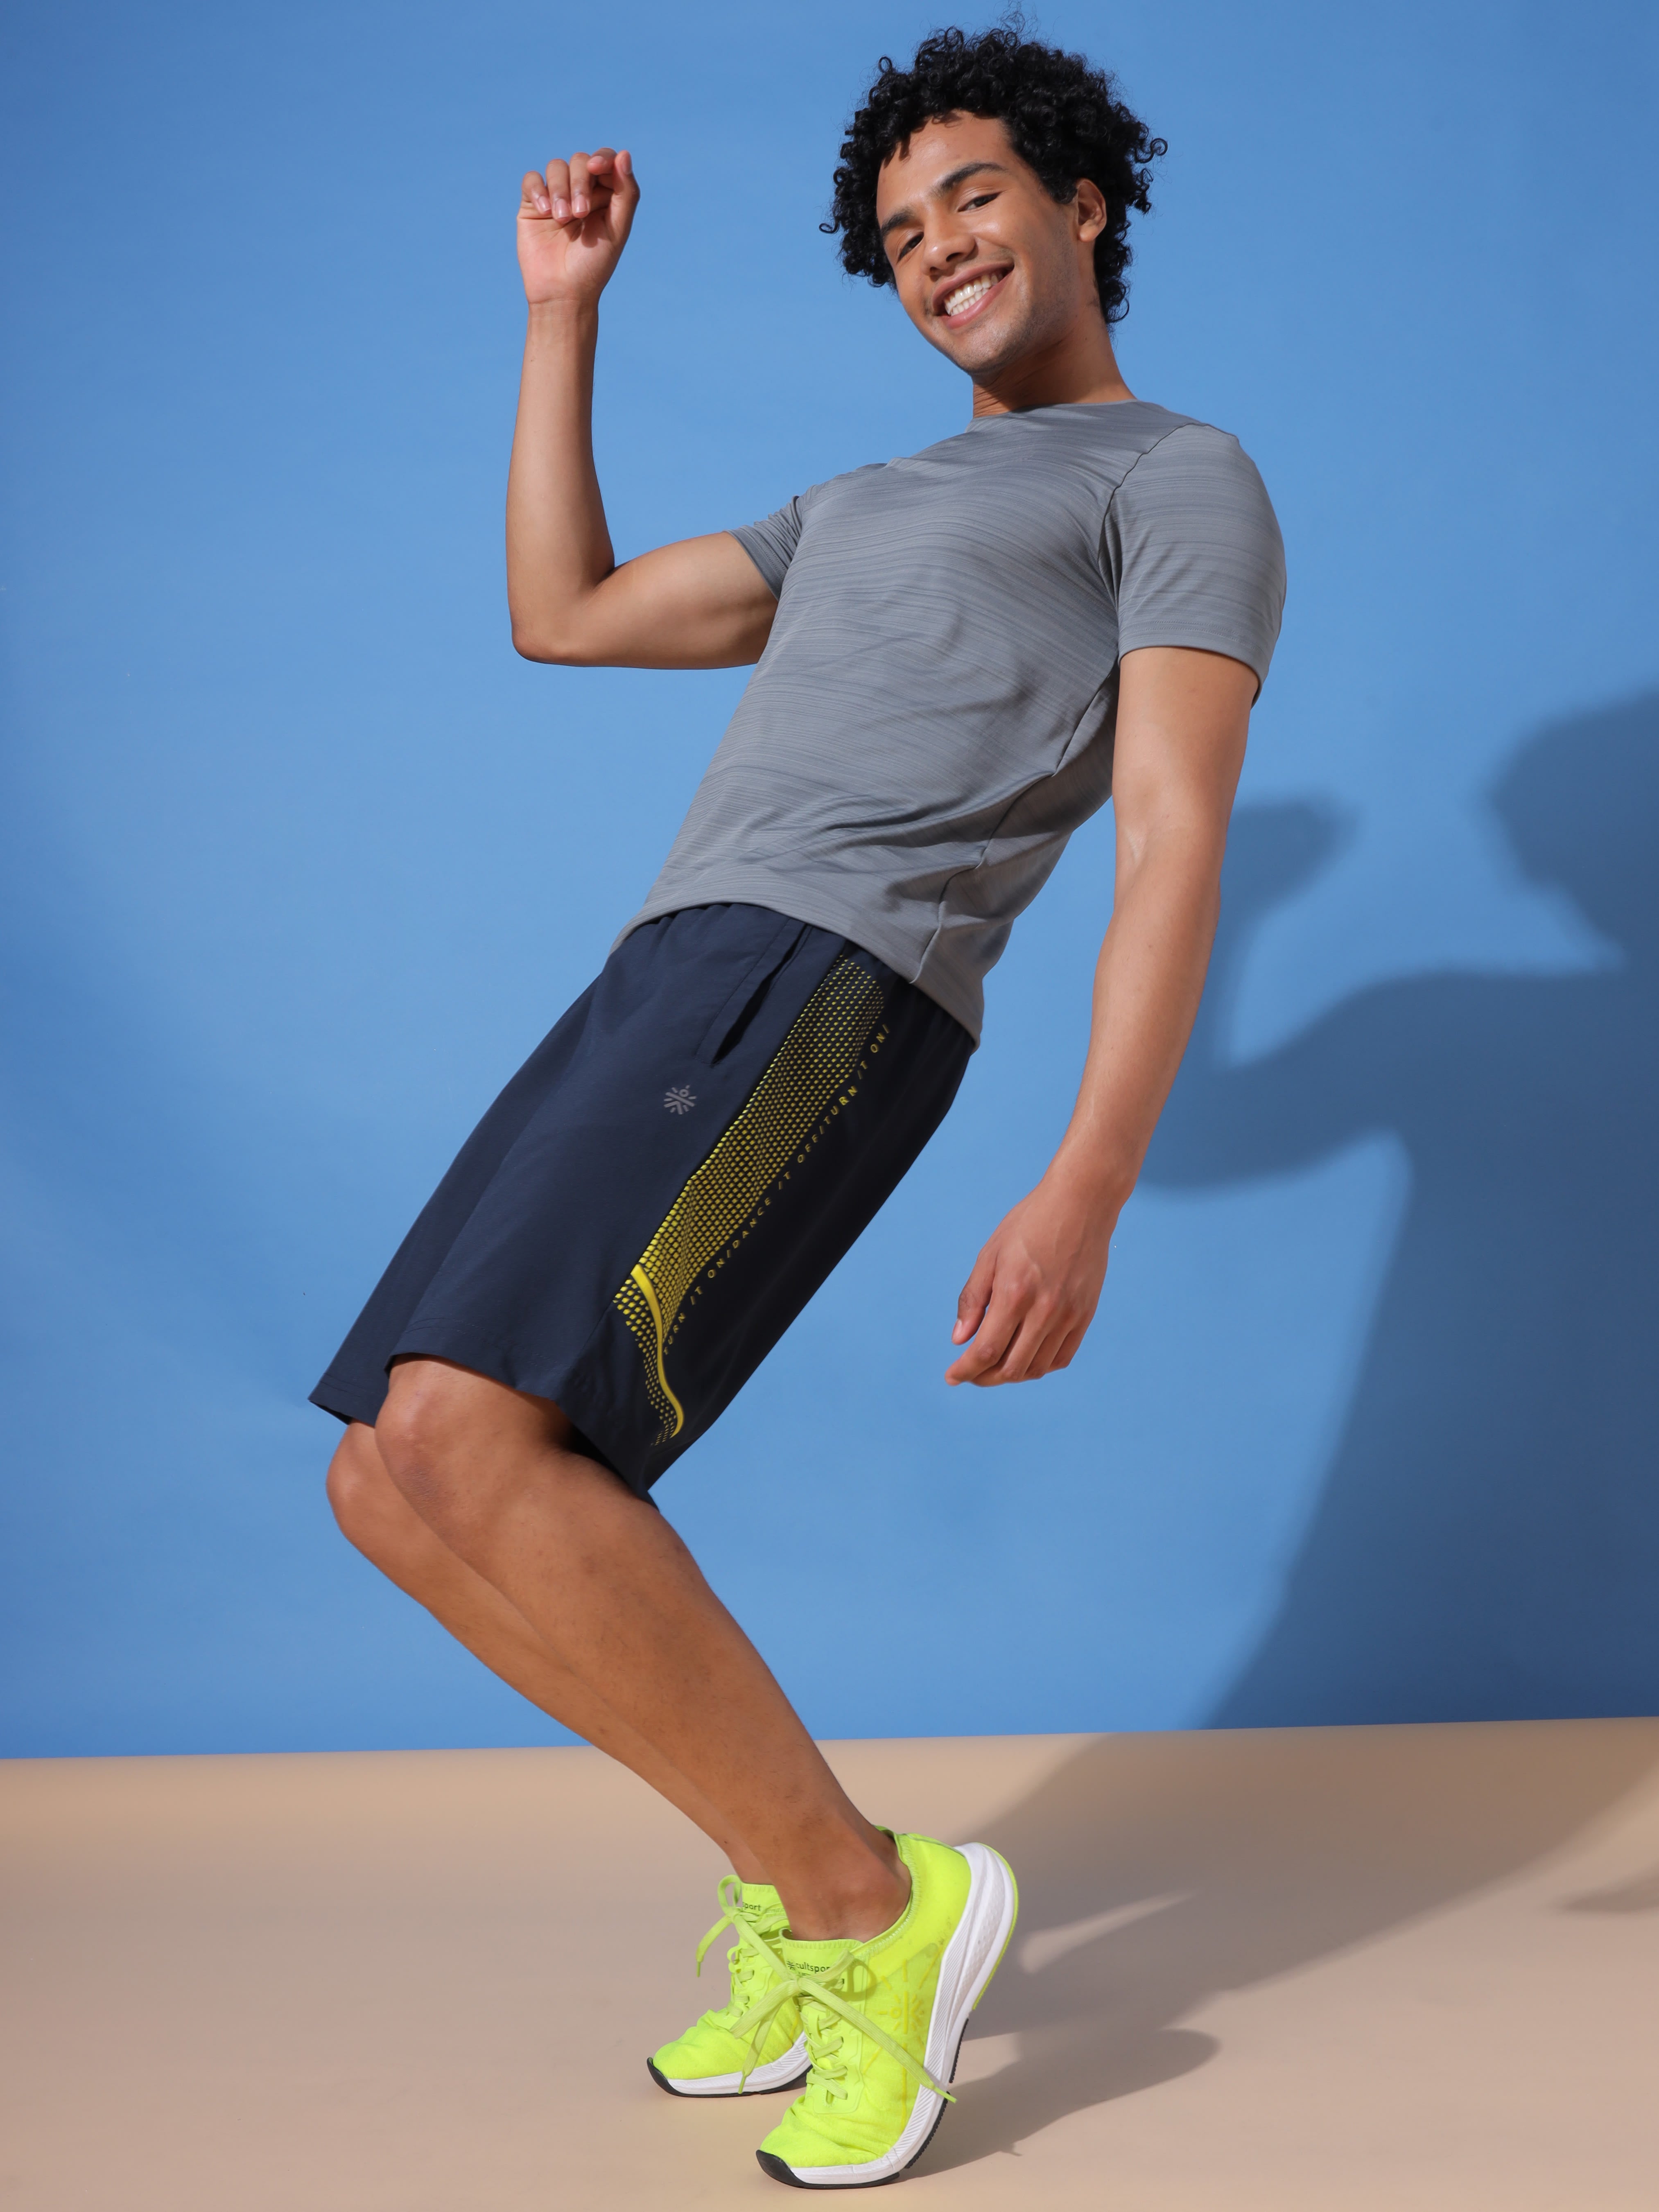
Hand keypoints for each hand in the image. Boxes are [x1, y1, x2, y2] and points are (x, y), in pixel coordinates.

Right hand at [518, 147, 638, 308]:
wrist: (563, 292)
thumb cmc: (594, 265)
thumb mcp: (617, 229)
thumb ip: (626, 192)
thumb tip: (624, 154)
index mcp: (605, 195)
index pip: (605, 162)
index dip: (602, 159)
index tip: (597, 168)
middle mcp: (580, 191)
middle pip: (579, 161)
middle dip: (580, 182)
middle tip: (580, 213)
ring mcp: (556, 196)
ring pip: (556, 167)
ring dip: (560, 189)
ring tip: (562, 219)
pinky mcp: (533, 204)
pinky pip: (532, 180)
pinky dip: (538, 190)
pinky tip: (545, 211)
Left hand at [946, 1172, 1116, 1385]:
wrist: (1081, 1204)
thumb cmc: (1030, 1223)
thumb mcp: (990, 1254)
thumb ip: (973, 1299)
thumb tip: (959, 1339)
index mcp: (1015, 1293)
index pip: (986, 1350)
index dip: (966, 1370)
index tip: (952, 1377)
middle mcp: (1045, 1310)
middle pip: (1011, 1367)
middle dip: (984, 1377)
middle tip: (971, 1372)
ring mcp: (1069, 1315)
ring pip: (1037, 1368)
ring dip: (1011, 1374)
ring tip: (995, 1366)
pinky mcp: (1086, 1314)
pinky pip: (1062, 1357)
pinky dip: (1040, 1366)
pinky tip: (1025, 1357)